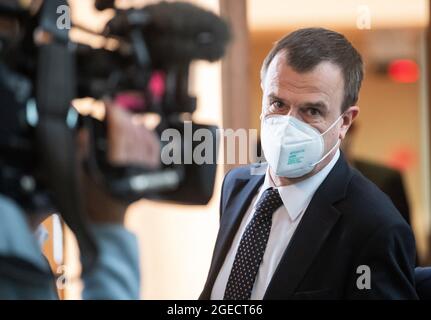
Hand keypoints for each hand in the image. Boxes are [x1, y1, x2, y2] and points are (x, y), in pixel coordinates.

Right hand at [77, 98, 160, 223]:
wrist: (107, 218)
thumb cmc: (90, 198)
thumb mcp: (79, 173)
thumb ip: (81, 148)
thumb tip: (85, 127)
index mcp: (115, 168)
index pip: (119, 132)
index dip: (113, 114)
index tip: (106, 103)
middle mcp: (134, 168)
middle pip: (133, 133)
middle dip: (122, 115)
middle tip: (112, 108)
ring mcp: (146, 171)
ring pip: (145, 139)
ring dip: (134, 123)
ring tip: (122, 116)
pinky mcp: (152, 173)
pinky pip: (154, 148)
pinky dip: (147, 134)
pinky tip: (139, 127)